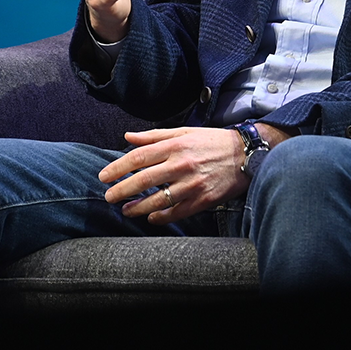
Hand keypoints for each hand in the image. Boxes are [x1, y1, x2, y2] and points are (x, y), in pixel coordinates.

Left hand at [98, 126, 287, 224]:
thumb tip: (128, 137)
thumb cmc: (212, 141)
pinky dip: (160, 217)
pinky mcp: (202, 199)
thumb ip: (155, 136)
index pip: (138, 157)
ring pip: (157, 200)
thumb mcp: (184, 132)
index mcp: (175, 145)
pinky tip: (151, 217)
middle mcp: (182, 164)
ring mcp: (192, 184)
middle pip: (143, 180)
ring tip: (126, 210)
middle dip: (121, 190)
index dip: (117, 168)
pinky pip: (176, 212)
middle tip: (109, 197)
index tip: (104, 176)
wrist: (246, 155)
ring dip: (137, 208)